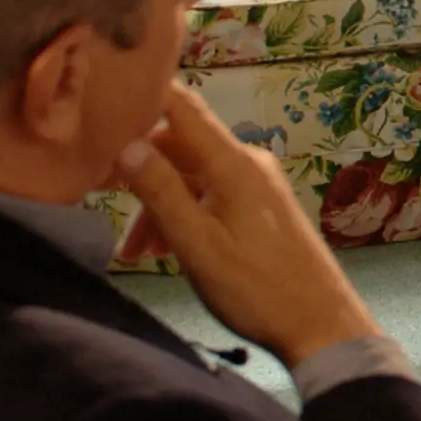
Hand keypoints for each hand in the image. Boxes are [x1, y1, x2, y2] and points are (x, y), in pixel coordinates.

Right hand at [118, 85, 379, 368]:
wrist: (321, 326)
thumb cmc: (256, 289)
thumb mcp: (197, 243)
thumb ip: (160, 191)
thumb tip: (125, 143)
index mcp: (233, 163)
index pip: (181, 106)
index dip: (142, 94)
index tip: (100, 99)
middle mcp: (248, 163)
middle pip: (180, 146)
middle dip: (140, 170)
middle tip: (99, 196)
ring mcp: (257, 185)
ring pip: (193, 178)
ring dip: (159, 205)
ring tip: (134, 252)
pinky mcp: (262, 208)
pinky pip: (211, 196)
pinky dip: (183, 215)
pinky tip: (164, 251)